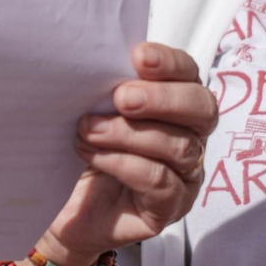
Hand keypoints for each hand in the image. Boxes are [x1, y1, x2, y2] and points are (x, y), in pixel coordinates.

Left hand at [38, 42, 216, 265]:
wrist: (63, 208)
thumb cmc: (83, 151)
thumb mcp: (93, 111)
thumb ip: (106, 88)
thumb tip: (96, 61)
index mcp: (174, 105)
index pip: (189, 75)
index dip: (170, 63)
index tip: (139, 57)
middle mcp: (189, 138)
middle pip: (201, 110)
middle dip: (162, 98)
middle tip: (121, 98)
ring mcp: (185, 176)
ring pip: (179, 146)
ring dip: (129, 133)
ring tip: (88, 130)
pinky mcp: (169, 208)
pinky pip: (160, 181)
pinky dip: (123, 163)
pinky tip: (93, 156)